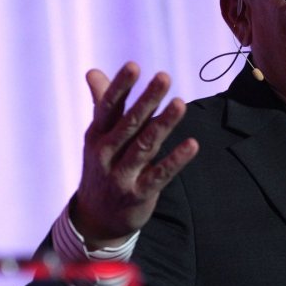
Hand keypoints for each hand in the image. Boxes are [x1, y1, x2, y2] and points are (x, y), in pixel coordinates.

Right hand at [72, 62, 198, 248]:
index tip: (134, 65)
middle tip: (164, 76)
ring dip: (163, 124)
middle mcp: (106, 154)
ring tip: (180, 103)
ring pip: (145, 146)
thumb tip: (93, 71)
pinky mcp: (139, 194)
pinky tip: (192, 144)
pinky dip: (176, 160)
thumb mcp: (98, 137)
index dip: (120, 87)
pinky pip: (160, 175)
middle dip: (147, 100)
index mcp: (97, 135)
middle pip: (128, 123)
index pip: (107, 107)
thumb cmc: (103, 166)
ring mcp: (121, 175)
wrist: (97, 219)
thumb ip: (102, 103)